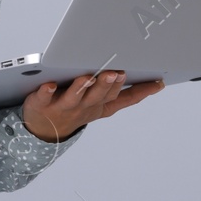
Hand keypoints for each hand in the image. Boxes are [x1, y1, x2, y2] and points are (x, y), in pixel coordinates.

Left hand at [18, 70, 164, 143]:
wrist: (43, 128)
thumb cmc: (75, 109)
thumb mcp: (101, 105)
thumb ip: (120, 92)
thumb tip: (152, 81)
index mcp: (99, 105)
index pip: (123, 98)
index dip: (141, 91)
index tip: (157, 82)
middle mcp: (84, 107)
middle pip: (98, 95)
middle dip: (108, 84)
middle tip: (116, 72)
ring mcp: (63, 107)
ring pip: (75, 97)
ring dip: (81, 87)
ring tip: (88, 77)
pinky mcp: (42, 104)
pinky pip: (44, 98)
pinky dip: (46, 92)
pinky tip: (49, 84)